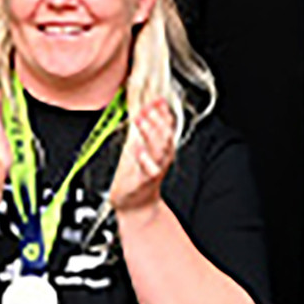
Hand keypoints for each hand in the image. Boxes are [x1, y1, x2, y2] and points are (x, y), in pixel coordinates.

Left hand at [107, 100, 176, 214]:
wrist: (136, 203)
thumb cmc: (137, 173)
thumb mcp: (139, 145)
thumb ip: (144, 128)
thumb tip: (145, 106)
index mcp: (163, 146)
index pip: (167, 125)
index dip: (162, 111)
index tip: (156, 100)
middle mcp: (162, 156)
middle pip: (165, 135)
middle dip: (157, 119)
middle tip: (147, 107)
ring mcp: (155, 168)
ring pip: (159, 149)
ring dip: (151, 133)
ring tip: (141, 121)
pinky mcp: (145, 181)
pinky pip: (150, 170)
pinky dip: (145, 159)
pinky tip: (138, 150)